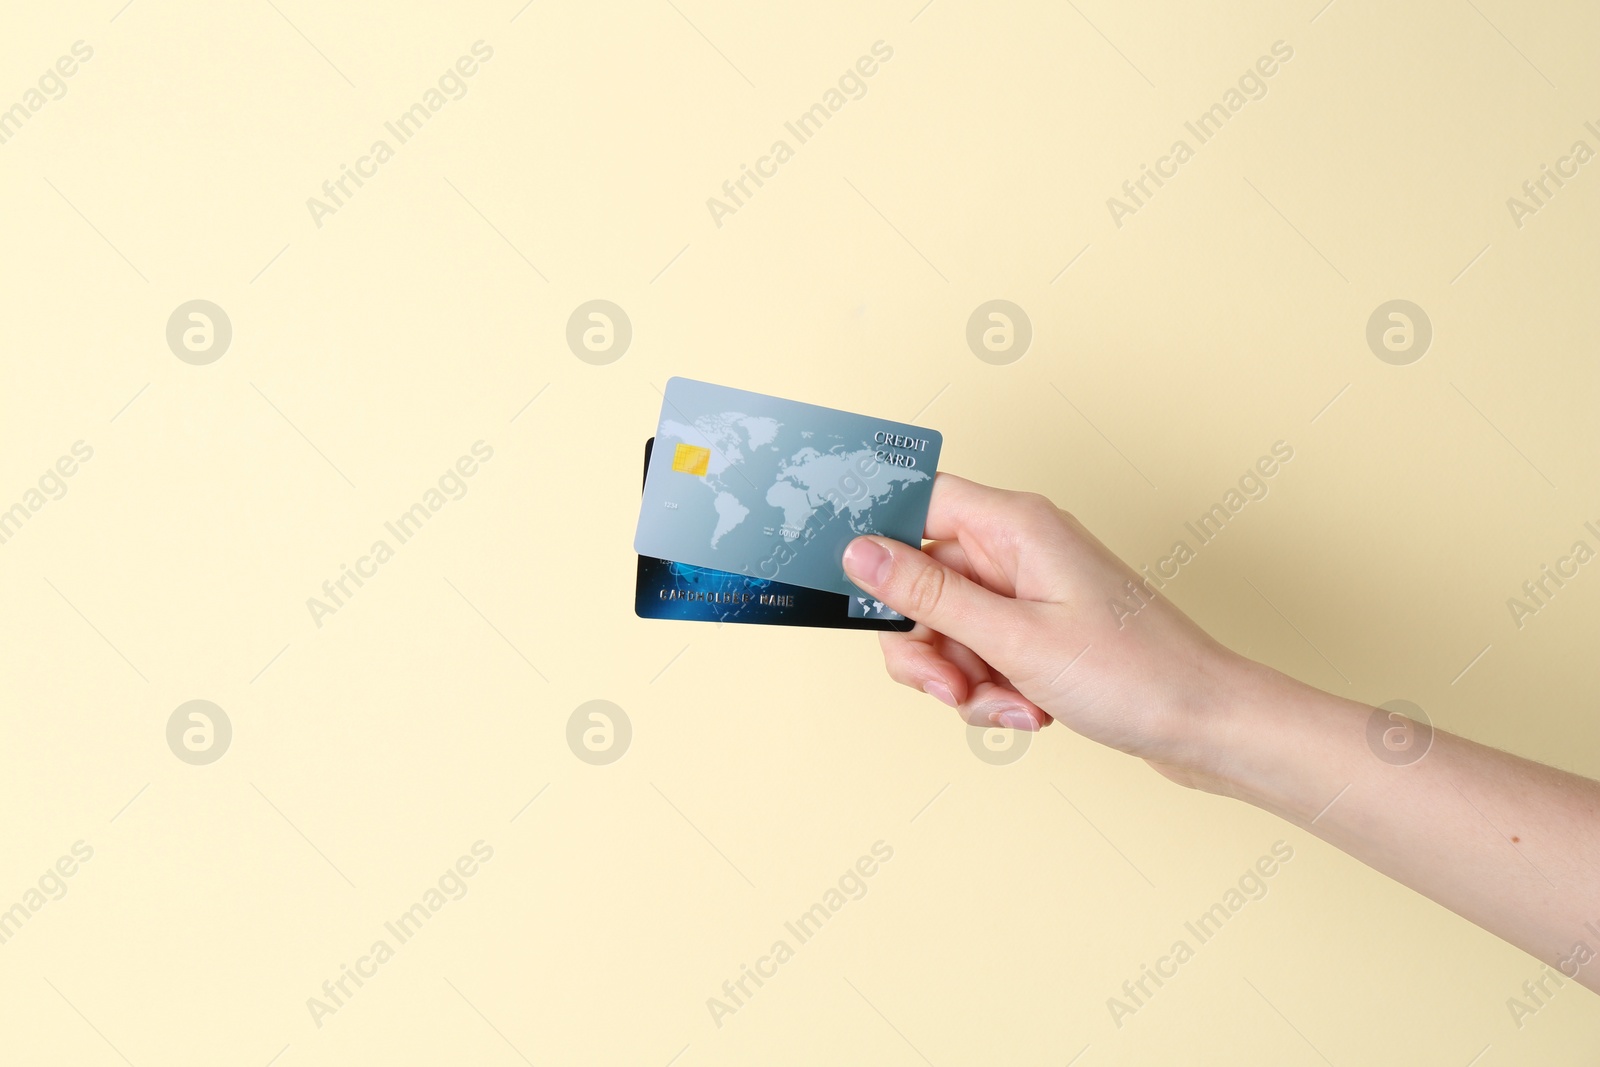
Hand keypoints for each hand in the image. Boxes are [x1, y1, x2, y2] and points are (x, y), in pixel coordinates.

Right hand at [841, 473, 1240, 776]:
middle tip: (950, 688)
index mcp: (1016, 525)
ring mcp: (1029, 592)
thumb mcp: (1013, 639)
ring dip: (962, 681)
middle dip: (926, 646)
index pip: (918, 501)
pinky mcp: (1040, 632)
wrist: (1209, 726)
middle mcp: (1019, 549)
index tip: (862, 592)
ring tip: (1009, 708)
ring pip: (947, 628)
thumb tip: (860, 553)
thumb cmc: (1135, 675)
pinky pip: (981, 655)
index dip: (880, 542)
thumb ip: (929, 594)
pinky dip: (992, 691)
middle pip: (922, 581)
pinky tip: (1030, 714)